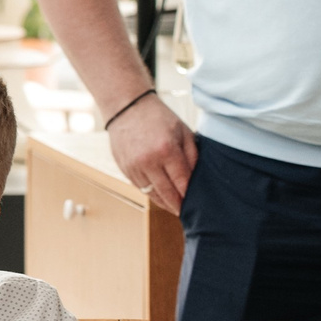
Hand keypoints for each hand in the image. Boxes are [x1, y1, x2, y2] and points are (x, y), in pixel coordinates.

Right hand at [105, 91, 194, 214]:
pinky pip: (140, 187)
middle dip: (178, 205)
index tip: (197, 205)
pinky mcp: (124, 168)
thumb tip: (197, 178)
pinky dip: (151, 193)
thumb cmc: (158, 117)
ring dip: (165, 203)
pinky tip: (160, 196)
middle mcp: (148, 161)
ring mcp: (133, 166)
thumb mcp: (183, 132)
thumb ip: (192, 155)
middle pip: (167, 193)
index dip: (190, 196)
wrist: (127, 107)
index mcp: (166, 150)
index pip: (182, 182)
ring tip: (175, 208)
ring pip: (151, 194)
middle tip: (188, 213)